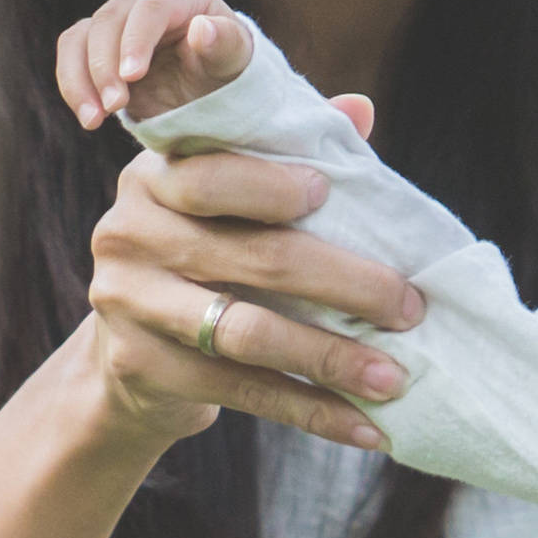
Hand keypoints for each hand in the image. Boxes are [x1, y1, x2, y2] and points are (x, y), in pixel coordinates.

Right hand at [55, 0, 254, 128]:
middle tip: (116, 107)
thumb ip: (225, 43)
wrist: (207, 86)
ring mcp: (114, 25)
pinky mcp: (95, 49)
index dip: (136, 39)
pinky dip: (73, 87)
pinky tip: (90, 118)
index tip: (132, 76)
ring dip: (79, 79)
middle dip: (105, 66)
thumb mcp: (234, 60)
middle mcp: (140, 3)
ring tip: (94, 120)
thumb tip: (201, 28)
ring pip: (79, 38)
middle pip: (108, 21)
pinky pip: (70, 58)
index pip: (150, 8)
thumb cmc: (224, 67)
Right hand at [72, 116, 418, 458]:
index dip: (268, 184)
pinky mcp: (140, 367)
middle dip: (343, 282)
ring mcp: (128, 303)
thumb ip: (286, 154)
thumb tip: (360, 109)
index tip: (329, 193)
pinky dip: (311, 411)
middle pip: (251, 257)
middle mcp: (129, 233)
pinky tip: (366, 427)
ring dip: (331, 358)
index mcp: (154, 177)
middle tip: (409, 306)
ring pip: (247, 332)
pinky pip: (241, 391)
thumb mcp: (231, 202)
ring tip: (395, 377)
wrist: (131, 357)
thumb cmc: (207, 258)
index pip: (210, 174)